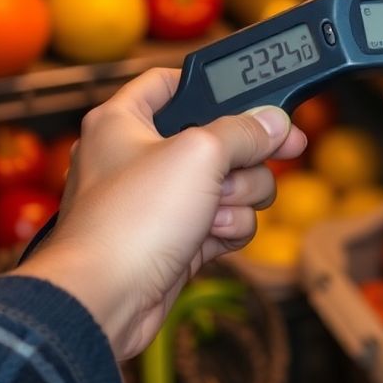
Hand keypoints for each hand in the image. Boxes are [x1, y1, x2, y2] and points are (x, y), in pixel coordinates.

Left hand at [15, 68, 305, 358]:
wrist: (105, 301)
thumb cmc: (130, 221)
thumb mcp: (199, 155)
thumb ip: (243, 131)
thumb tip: (274, 121)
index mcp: (123, 120)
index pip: (172, 82)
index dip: (214, 85)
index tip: (257, 96)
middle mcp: (138, 156)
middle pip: (215, 136)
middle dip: (243, 155)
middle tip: (277, 152)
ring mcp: (158, 201)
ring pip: (226, 181)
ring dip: (237, 196)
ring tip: (215, 211)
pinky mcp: (174, 239)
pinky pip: (221, 220)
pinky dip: (226, 228)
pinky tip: (211, 237)